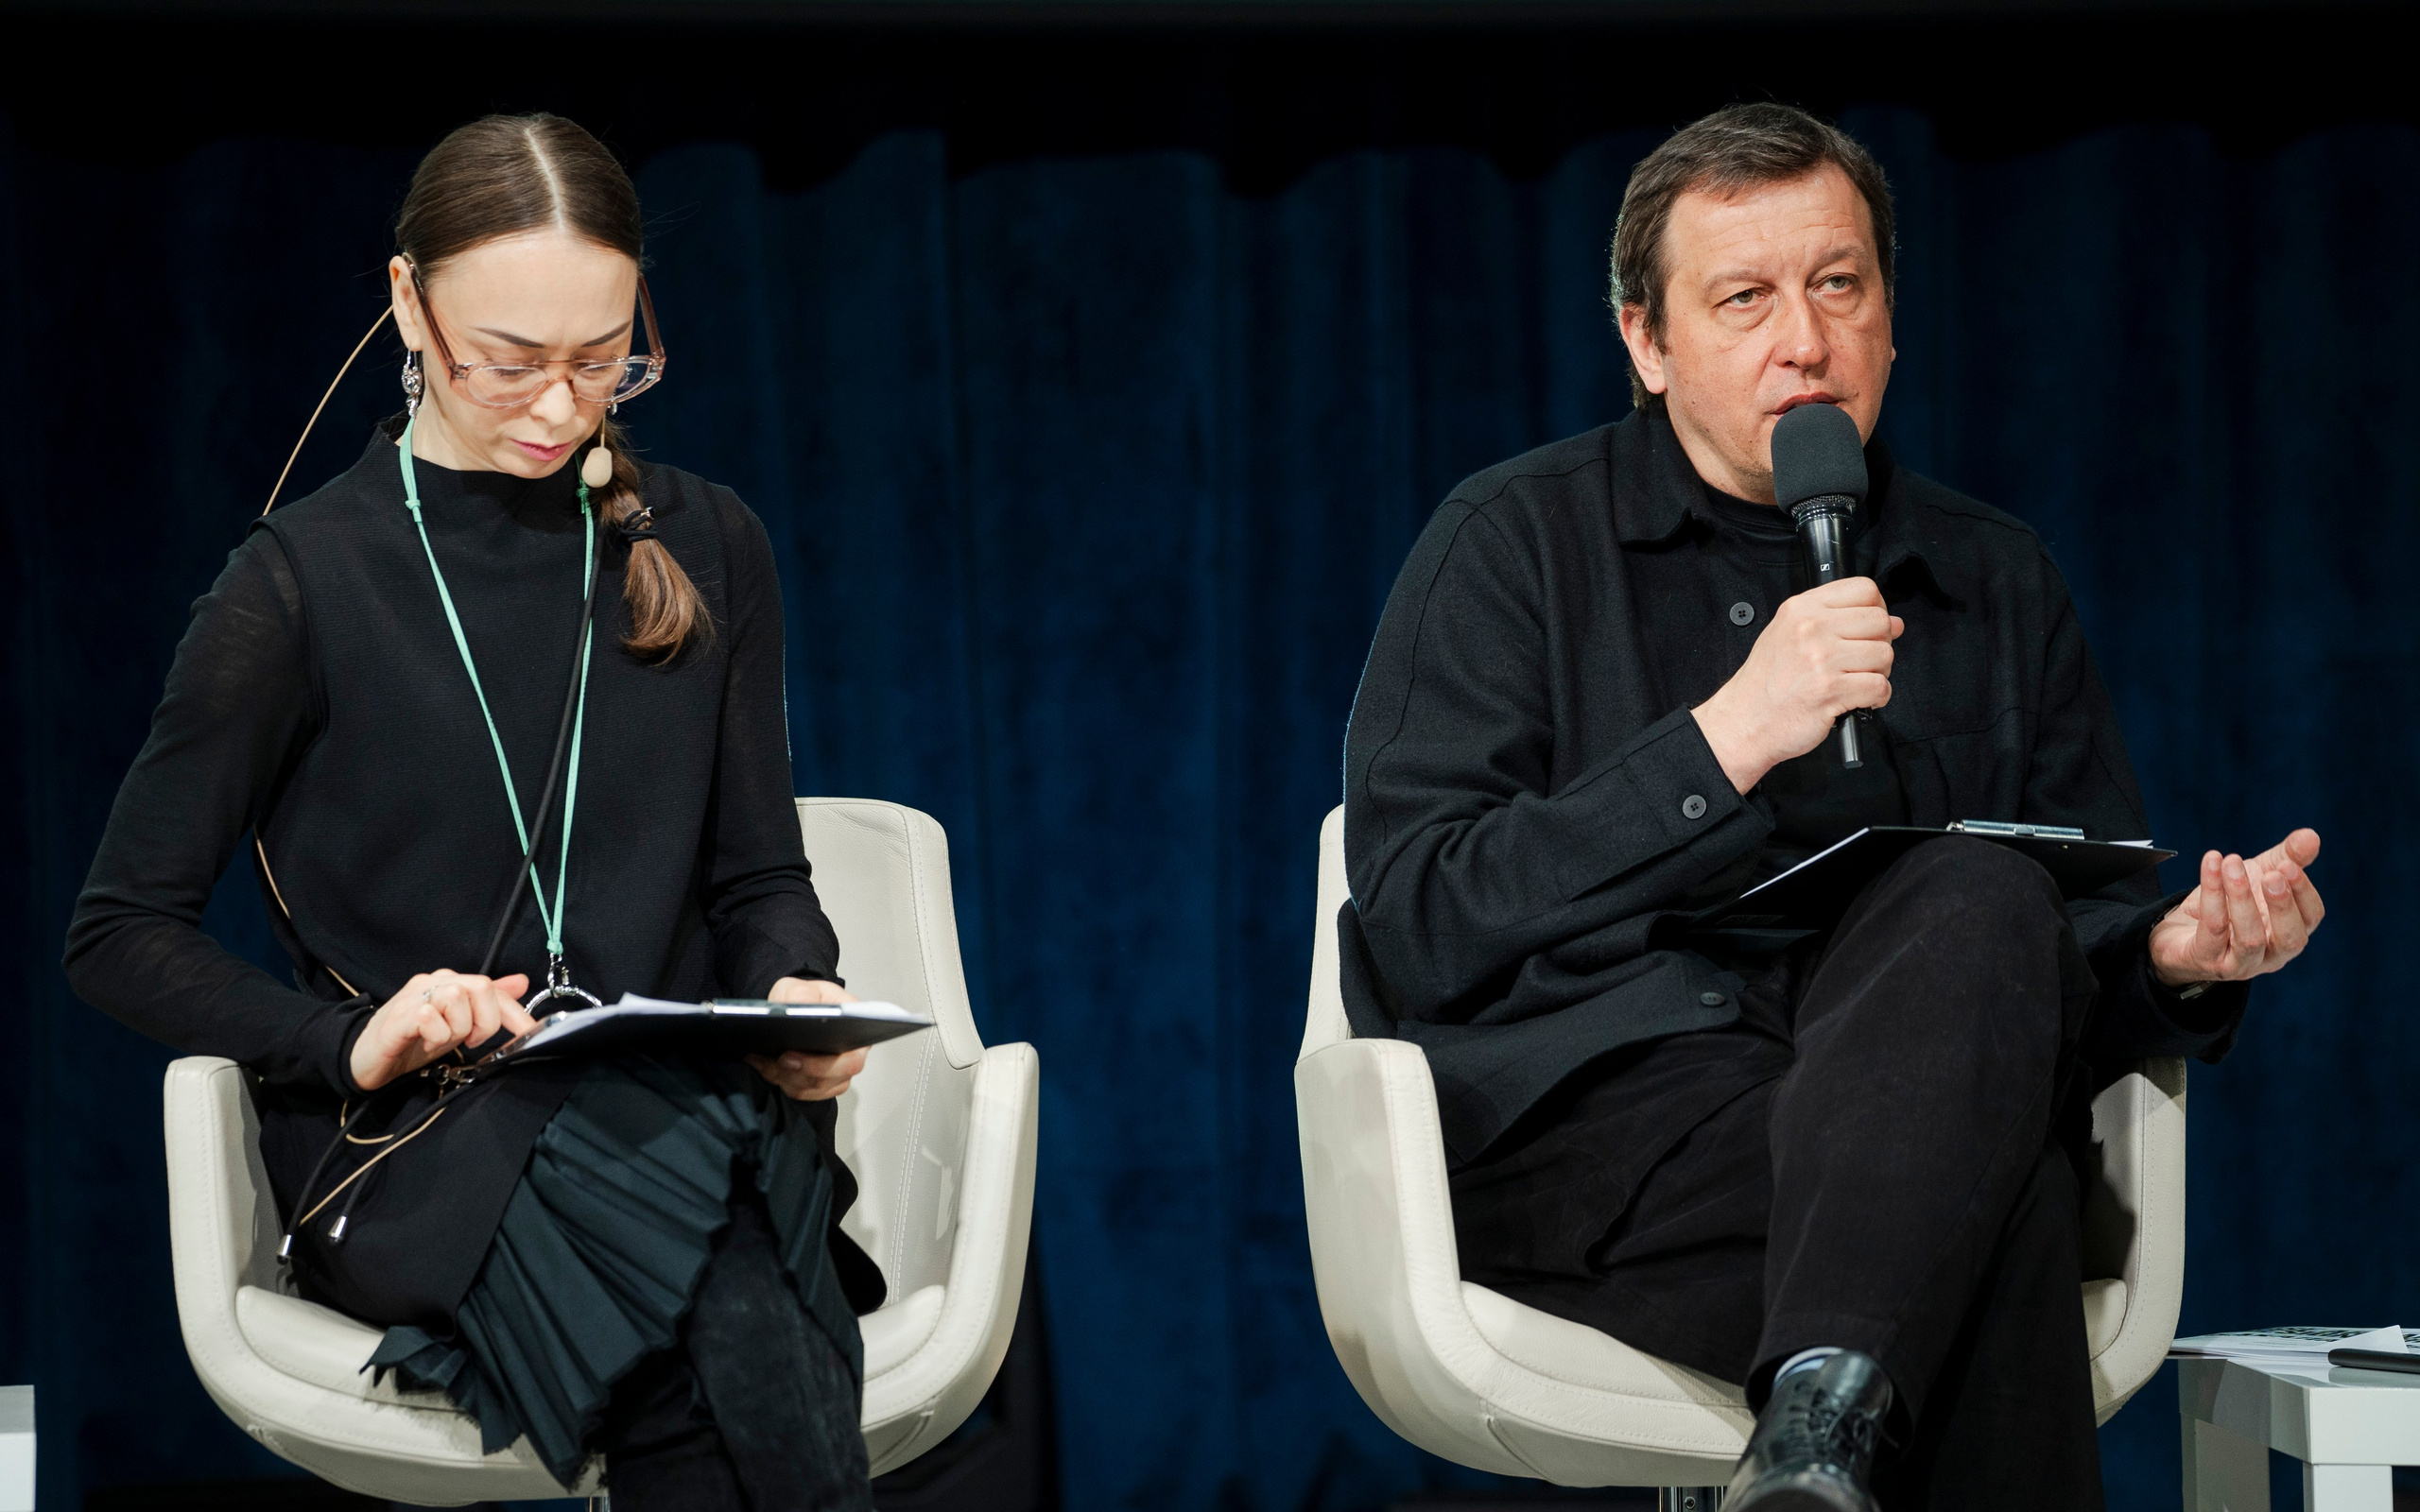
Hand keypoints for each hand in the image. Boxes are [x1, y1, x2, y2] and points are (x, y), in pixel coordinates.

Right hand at [351, 970, 537, 1091]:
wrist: (366, 1057)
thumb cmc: (414, 1040)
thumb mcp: (459, 1024)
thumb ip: (488, 1004)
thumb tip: (522, 982)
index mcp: (450, 982)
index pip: (493, 988)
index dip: (516, 1013)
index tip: (530, 1034)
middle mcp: (433, 982)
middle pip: (480, 986)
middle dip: (485, 1021)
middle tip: (471, 1041)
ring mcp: (413, 997)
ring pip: (456, 997)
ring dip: (458, 1028)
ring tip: (442, 1042)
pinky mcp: (397, 1017)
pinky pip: (428, 1016)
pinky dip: (435, 1035)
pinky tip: (425, 1044)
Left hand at [746, 976, 866, 1100]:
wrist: (794, 1008)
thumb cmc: (803, 997)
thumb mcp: (798, 987)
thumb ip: (801, 995)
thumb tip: (801, 1009)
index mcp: (856, 1026)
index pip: (852, 1056)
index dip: (822, 1064)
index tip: (790, 1056)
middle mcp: (853, 1052)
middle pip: (835, 1077)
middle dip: (801, 1072)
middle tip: (777, 1059)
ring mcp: (839, 1071)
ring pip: (815, 1087)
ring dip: (785, 1077)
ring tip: (762, 1060)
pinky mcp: (823, 1083)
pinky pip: (803, 1092)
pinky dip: (781, 1082)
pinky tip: (764, 1066)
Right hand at [1692, 576, 1904, 793]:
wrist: (1743, 721)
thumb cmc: (1765, 683)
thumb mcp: (1789, 635)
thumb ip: (1838, 622)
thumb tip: (1894, 622)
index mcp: (1801, 609)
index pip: (1864, 589)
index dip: (1876, 609)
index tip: (1868, 628)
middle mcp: (1811, 628)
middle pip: (1880, 621)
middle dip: (1881, 643)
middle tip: (1863, 661)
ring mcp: (1821, 659)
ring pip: (1884, 655)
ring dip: (1879, 674)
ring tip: (1857, 682)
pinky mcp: (1830, 690)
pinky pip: (1880, 687)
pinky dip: (1878, 698)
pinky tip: (1859, 700)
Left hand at [2148, 828, 2324, 987]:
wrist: (2178, 932)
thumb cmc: (2229, 905)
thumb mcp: (2259, 875)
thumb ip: (2287, 856)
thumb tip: (2311, 835)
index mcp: (2289, 932)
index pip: (2311, 917)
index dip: (2303, 892)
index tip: (2288, 865)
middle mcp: (2271, 955)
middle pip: (2290, 938)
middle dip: (2282, 904)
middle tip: (2272, 874)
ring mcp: (2240, 963)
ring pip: (2250, 938)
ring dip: (2242, 898)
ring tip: (2232, 864)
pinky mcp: (2206, 959)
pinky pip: (2212, 929)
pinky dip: (2211, 896)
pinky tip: (2210, 867)